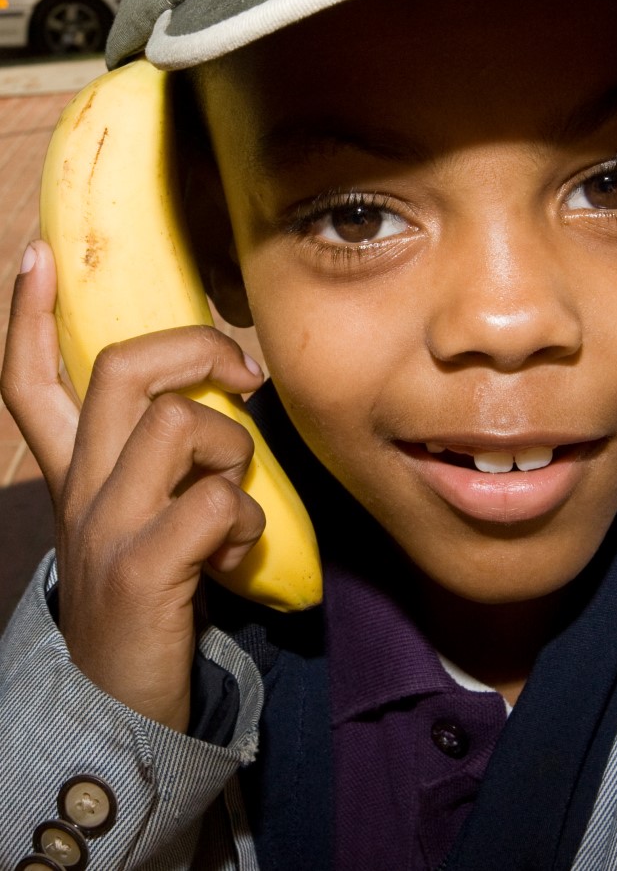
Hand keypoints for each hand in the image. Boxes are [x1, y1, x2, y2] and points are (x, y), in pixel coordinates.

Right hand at [1, 241, 264, 731]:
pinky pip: (213, 502)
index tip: (40, 257)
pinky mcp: (142, 569)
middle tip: (242, 373)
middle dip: (196, 347)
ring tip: (236, 495)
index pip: (29, 380)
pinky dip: (244, 520)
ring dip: (232, 447)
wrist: (116, 703)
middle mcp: (80, 489)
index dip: (28, 315)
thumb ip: (154, 460)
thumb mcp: (131, 515)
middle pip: (120, 368)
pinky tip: (237, 552)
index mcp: (73, 472)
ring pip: (176, 422)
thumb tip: (219, 394)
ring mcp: (106, 527)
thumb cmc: (145, 592)